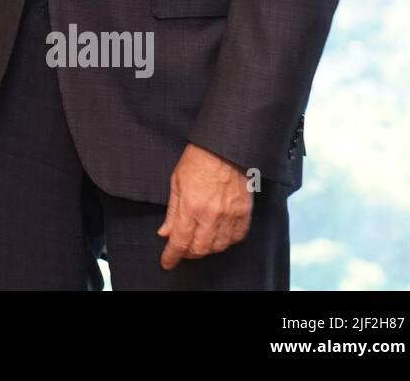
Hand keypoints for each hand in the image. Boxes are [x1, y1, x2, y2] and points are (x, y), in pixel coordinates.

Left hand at [157, 142, 252, 269]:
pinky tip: (217, 236)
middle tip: (182, 250)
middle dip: (188, 253)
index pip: (180, 241)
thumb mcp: (176, 183)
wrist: (225, 148)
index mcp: (192, 206)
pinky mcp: (244, 214)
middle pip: (200, 249)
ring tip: (198, 242)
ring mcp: (231, 216)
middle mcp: (212, 215)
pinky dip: (225, 242)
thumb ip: (172, 212)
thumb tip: (165, 232)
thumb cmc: (198, 160)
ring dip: (206, 249)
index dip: (172, 255)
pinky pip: (236, 238)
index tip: (167, 262)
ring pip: (218, 247)